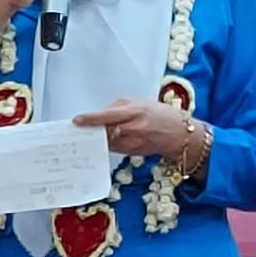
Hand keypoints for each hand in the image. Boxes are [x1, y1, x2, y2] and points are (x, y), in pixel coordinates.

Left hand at [74, 98, 190, 161]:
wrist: (178, 134)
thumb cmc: (160, 114)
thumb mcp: (139, 103)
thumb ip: (119, 107)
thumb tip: (100, 114)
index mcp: (135, 112)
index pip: (108, 116)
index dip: (91, 119)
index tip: (77, 121)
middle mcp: (134, 129)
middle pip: (105, 131)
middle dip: (93, 129)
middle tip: (81, 127)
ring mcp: (133, 143)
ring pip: (108, 142)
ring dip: (100, 137)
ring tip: (95, 132)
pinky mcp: (133, 153)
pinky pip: (115, 148)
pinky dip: (109, 143)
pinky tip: (109, 139)